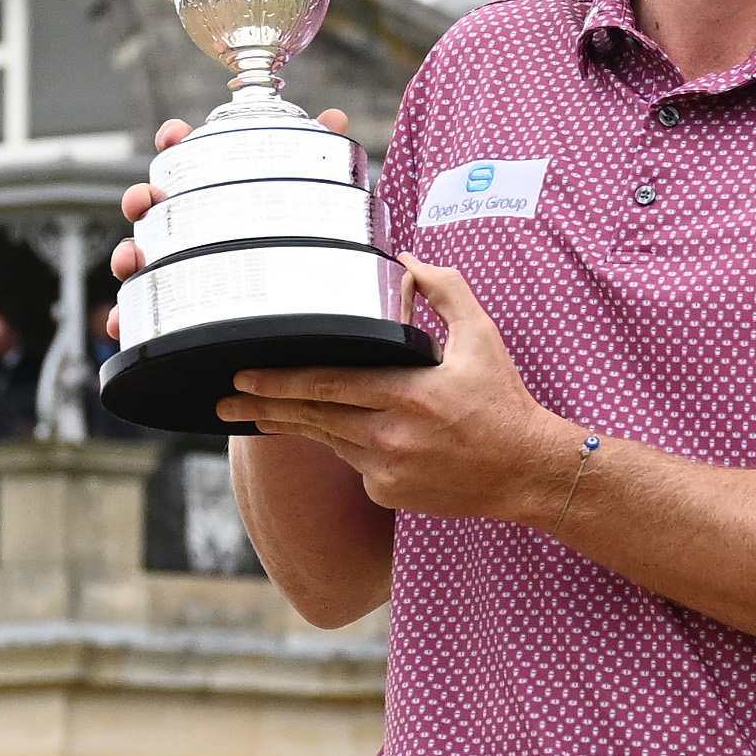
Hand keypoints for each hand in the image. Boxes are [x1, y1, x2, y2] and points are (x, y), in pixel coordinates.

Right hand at [103, 108, 348, 342]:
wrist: (310, 310)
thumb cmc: (301, 246)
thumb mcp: (317, 201)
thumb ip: (322, 157)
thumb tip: (335, 117)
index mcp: (217, 195)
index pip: (188, 158)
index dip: (175, 142)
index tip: (173, 135)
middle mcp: (190, 227)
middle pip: (152, 205)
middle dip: (140, 196)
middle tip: (146, 199)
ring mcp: (177, 267)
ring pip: (137, 256)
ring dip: (125, 254)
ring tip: (130, 260)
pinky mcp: (174, 311)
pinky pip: (139, 314)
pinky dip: (123, 317)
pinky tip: (121, 323)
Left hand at [218, 257, 580, 522]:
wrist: (528, 470)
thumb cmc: (504, 401)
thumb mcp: (482, 336)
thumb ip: (444, 291)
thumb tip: (407, 259)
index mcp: (409, 394)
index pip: (329, 383)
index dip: (281, 380)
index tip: (244, 373)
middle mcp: (392, 437)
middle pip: (313, 417)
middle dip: (264, 406)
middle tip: (227, 399)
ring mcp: (388, 472)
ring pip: (328, 441)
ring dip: (293, 425)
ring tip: (255, 414)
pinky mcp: (389, 495)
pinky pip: (353, 464)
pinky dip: (345, 446)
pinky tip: (340, 433)